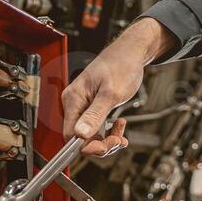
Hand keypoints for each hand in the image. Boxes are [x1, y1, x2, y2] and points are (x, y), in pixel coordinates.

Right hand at [61, 17, 174, 155]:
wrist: (131, 53)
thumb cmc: (121, 66)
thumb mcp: (111, 93)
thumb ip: (95, 114)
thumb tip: (79, 134)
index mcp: (73, 99)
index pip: (70, 134)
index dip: (86, 145)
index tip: (105, 147)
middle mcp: (74, 103)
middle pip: (80, 138)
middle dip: (101, 143)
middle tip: (119, 139)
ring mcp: (83, 106)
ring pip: (90, 135)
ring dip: (107, 139)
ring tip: (121, 132)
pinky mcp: (92, 107)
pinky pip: (96, 128)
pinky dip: (109, 132)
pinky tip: (119, 125)